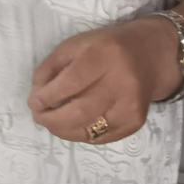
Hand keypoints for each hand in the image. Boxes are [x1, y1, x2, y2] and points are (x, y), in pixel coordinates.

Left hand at [28, 19, 182, 145]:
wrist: (149, 55)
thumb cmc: (105, 48)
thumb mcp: (75, 45)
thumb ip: (51, 67)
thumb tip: (36, 96)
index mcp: (103, 56)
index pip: (71, 83)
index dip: (47, 97)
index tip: (34, 102)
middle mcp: (121, 82)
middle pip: (79, 112)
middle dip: (52, 120)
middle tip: (39, 117)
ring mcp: (131, 106)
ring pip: (89, 130)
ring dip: (63, 130)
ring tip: (52, 122)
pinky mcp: (135, 122)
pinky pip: (101, 137)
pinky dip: (80, 134)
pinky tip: (73, 125)